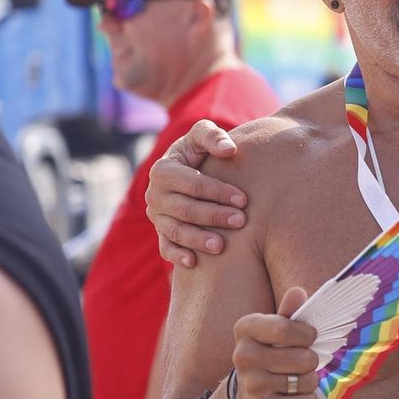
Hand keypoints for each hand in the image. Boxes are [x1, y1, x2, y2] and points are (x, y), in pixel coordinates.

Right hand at [145, 120, 247, 267]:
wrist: (191, 169)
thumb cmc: (201, 150)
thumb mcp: (202, 135)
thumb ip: (213, 136)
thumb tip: (230, 149)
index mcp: (163, 170)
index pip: (192, 184)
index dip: (218, 192)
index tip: (244, 199)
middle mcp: (155, 195)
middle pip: (186, 209)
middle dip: (214, 216)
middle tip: (241, 221)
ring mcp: (157, 216)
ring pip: (175, 231)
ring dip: (197, 239)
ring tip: (221, 246)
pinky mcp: (161, 232)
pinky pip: (165, 247)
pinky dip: (176, 256)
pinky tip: (193, 262)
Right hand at [230, 287, 318, 398]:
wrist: (249, 393)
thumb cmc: (271, 352)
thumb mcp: (278, 328)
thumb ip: (290, 311)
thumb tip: (298, 291)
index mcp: (246, 328)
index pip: (285, 328)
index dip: (307, 334)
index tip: (309, 337)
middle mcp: (242, 355)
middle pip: (303, 357)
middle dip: (312, 360)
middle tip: (303, 362)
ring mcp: (251, 384)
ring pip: (306, 380)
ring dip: (310, 380)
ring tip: (297, 378)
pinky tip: (295, 396)